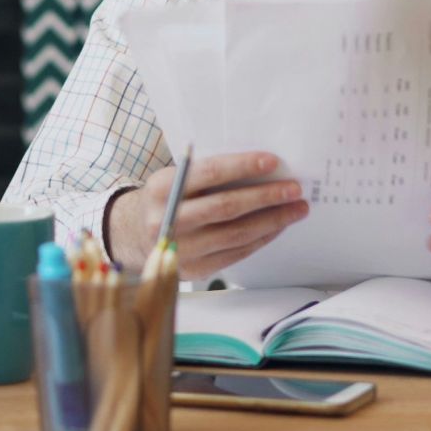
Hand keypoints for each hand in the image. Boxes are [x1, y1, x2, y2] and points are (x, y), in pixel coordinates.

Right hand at [107, 151, 308, 279]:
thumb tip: (260, 168)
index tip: (272, 161)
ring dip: (272, 221)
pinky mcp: (193, 270)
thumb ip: (206, 173)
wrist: (135, 235)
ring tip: (295, 208)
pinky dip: (260, 239)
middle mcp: (168, 220)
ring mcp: (180, 249)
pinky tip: (277, 227)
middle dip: (266, 197)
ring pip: (235, 234)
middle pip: (226, 207)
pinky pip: (235, 254)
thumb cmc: (166, 198)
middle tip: (294, 189)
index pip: (209, 174)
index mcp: (162, 188)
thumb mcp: (174, 177)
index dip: (242, 166)